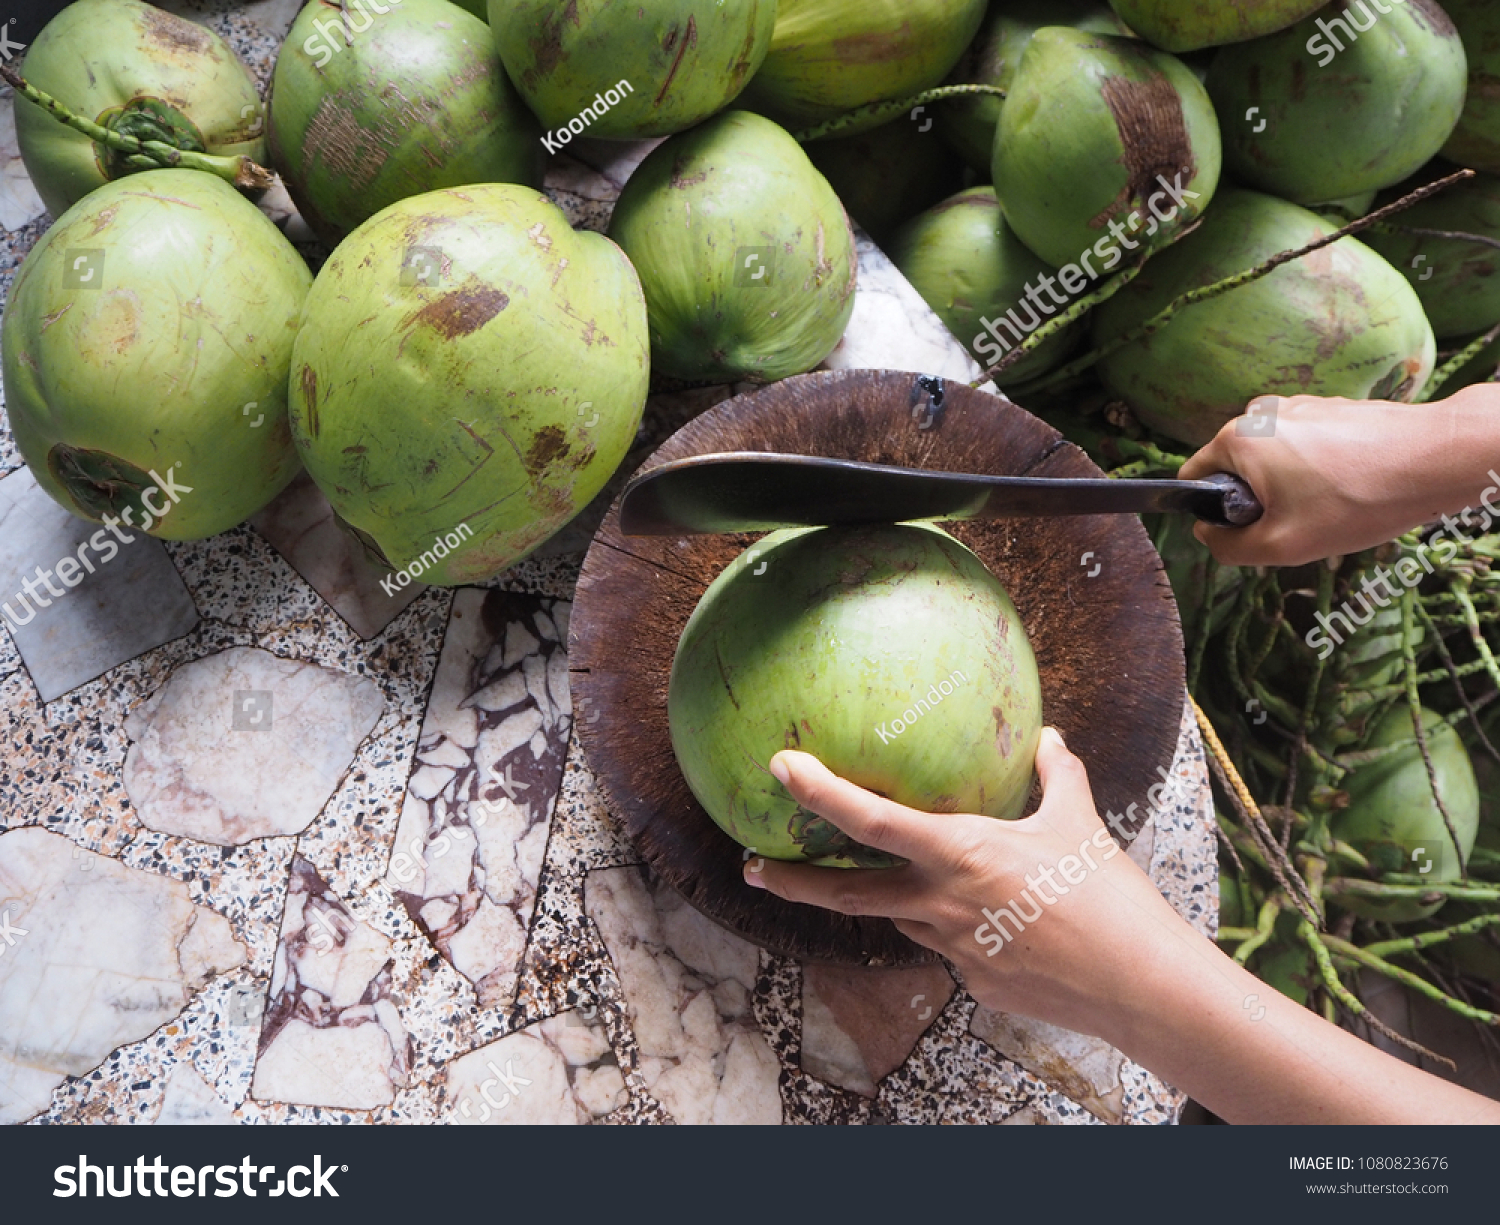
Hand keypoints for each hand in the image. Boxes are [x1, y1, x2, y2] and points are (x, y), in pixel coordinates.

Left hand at [745, 728, 1499, 1122]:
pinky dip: (960, 928)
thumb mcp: (1078, 820)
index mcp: (958, 853)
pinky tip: (1003, 925)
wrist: (1136, 984)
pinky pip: (953, 947)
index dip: (820, 791)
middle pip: (846, 895)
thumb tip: (1048, 737)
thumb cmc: (1106, 894)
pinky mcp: (974, 982)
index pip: (869, 820)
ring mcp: (952, 949)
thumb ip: (1055, 774)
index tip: (781, 768)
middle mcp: (939, 904)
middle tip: (753, 867)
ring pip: (905, 919)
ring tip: (912, 884)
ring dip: (894, 902)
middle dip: (792, 882)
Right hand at [1179, 392, 1489, 567]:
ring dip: (1289, 487)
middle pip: (1235, 469)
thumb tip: (1206, 534)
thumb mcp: (1280, 546)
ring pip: (1272, 460)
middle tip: (1299, 523)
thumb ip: (1227, 547)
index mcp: (1238, 438)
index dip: (1213, 514)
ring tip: (1332, 505)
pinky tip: (1351, 487)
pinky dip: (1318, 470)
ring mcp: (1299, 405)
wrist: (1434, 459)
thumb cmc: (1358, 500)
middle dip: (1258, 500)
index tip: (1254, 529)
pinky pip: (1304, 447)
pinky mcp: (1331, 407)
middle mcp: (1261, 412)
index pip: (1194, 479)